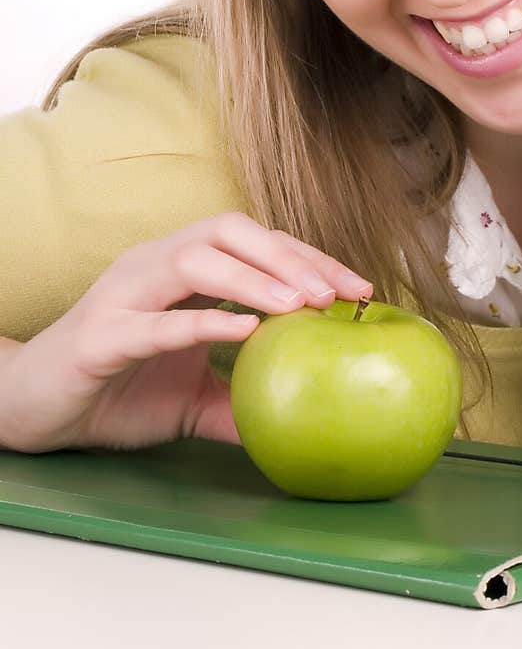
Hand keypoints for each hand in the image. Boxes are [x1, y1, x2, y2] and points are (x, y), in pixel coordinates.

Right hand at [0, 211, 372, 453]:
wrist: (33, 410)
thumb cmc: (115, 390)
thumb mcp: (194, 399)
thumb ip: (243, 398)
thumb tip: (304, 417)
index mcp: (181, 271)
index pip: (255, 243)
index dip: (309, 257)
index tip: (360, 288)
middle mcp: (154, 267)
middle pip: (228, 231)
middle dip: (289, 255)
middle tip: (338, 293)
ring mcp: (125, 295)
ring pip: (194, 260)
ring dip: (254, 277)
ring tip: (302, 304)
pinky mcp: (101, 336)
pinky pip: (156, 322)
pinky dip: (203, 322)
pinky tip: (246, 331)